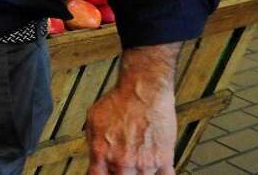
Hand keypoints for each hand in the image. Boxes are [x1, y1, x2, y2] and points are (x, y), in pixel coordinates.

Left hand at [86, 45, 178, 173]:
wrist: (144, 90)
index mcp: (102, 152)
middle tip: (121, 166)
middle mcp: (123, 161)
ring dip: (138, 173)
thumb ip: (93, 142)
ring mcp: (144, 163)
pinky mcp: (164, 160)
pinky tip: (155, 171)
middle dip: (119, 174)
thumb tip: (95, 155)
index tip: (102, 173)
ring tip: (136, 162)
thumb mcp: (93, 119)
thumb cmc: (120, 100)